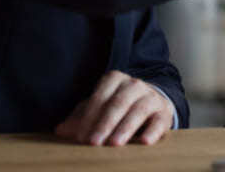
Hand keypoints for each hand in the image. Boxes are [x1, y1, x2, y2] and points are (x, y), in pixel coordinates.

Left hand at [54, 70, 173, 145]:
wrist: (151, 103)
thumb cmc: (118, 107)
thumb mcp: (98, 108)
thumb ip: (80, 118)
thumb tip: (60, 131)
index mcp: (114, 80)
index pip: (100, 97)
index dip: (89, 116)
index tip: (79, 136)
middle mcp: (134, 84)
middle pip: (118, 103)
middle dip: (105, 124)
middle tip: (93, 142)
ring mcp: (151, 97)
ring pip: (139, 110)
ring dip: (126, 127)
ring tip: (114, 144)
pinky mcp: (163, 113)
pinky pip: (159, 121)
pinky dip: (152, 131)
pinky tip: (144, 142)